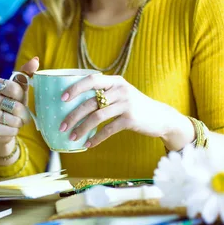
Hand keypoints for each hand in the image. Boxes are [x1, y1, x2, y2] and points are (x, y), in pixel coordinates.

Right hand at [0, 57, 38, 154]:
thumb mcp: (20, 89)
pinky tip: (9, 128)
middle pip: (16, 106)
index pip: (15, 88)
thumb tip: (35, 60)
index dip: (22, 97)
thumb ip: (27, 74)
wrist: (1, 128)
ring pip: (14, 120)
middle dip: (23, 113)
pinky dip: (14, 131)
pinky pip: (10, 130)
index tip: (18, 99)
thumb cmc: (12, 104)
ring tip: (14, 121)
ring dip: (19, 123)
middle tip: (19, 114)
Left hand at [59, 74, 194, 149]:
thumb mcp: (121, 95)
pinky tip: (88, 144)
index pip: (91, 79)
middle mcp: (121, 90)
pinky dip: (96, 138)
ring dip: (82, 129)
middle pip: (90, 102)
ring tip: (72, 138)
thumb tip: (74, 104)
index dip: (75, 88)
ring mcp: (126, 104)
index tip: (62, 99)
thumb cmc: (134, 107)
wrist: (161, 118)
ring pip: (97, 117)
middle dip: (73, 115)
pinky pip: (108, 130)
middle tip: (62, 126)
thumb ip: (104, 94)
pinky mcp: (131, 119)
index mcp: (115, 81)